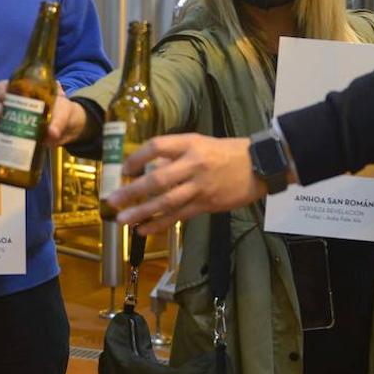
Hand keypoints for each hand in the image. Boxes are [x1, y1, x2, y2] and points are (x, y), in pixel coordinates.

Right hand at [0, 82, 87, 146]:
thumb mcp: (63, 111)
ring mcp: (13, 122)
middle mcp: (14, 106)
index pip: (4, 86)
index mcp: (23, 92)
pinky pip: (0, 137)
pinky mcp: (14, 136)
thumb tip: (52, 133)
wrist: (68, 128)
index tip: (3, 94)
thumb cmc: (63, 111)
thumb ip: (58, 121)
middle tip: (1, 112)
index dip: (0, 89)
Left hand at [105, 134, 262, 234]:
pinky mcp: (207, 204)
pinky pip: (179, 216)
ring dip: (142, 212)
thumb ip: (175, 156)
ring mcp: (200, 186)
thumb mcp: (201, 144)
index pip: (156, 146)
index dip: (137, 158)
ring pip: (166, 202)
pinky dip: (160, 223)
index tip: (125, 168)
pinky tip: (144, 230)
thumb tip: (149, 169)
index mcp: (190, 144)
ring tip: (122, 219)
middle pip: (157, 179)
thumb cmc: (228, 152)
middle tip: (112, 199)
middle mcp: (193, 164)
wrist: (261, 165)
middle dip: (132, 191)